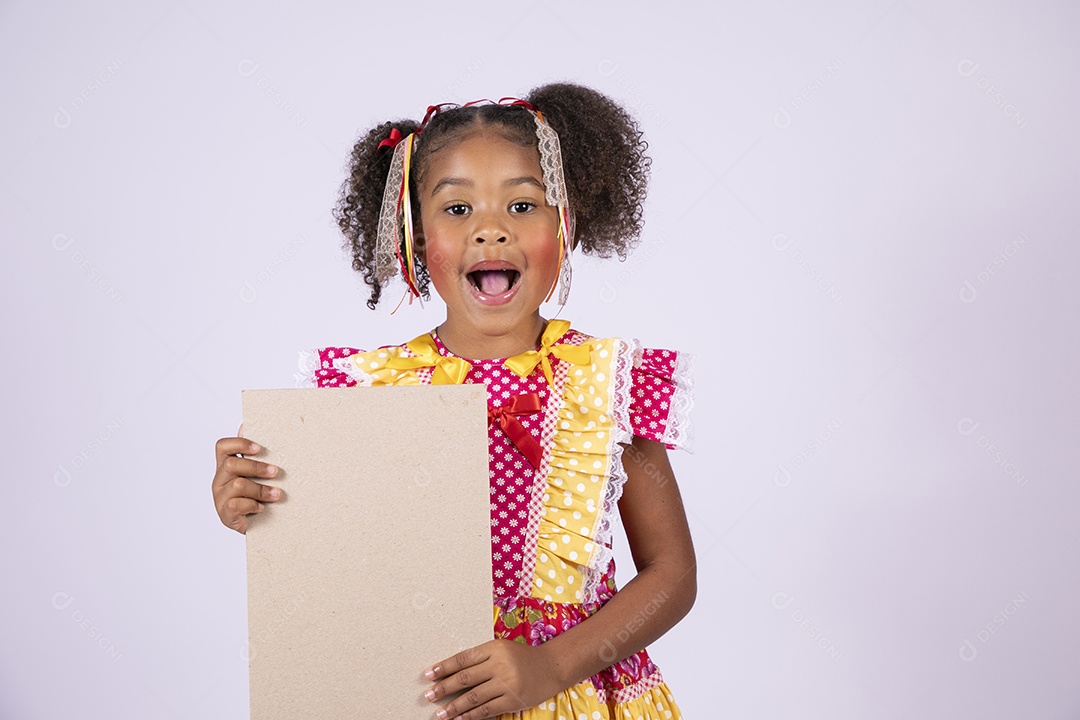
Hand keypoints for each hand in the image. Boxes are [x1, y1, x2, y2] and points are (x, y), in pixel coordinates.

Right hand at [212, 428, 282, 533]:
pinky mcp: (225, 514)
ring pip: (238, 484)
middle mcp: (219, 480)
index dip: (239, 443)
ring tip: (277, 494)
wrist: (261, 527)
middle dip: (257, 467)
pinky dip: (253, 505)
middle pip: (231, 464)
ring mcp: (220, 498)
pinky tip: (262, 508)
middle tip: (276, 472)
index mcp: (226, 466)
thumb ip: (254, 455)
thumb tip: (245, 424)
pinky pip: (236, 504)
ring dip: (261, 489)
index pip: (222, 446)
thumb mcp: (258, 474)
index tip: (259, 448)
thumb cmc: (259, 495)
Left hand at [423, 639, 561, 719]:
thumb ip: (480, 657)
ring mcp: (506, 683)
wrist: (551, 667)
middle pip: (464, 678)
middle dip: (444, 688)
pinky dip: (471, 715)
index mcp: (493, 648)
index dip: (443, 667)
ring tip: (440, 712)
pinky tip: (459, 718)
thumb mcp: (501, 649)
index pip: (463, 659)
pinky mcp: (512, 700)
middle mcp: (499, 664)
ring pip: (473, 697)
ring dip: (454, 706)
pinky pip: (486, 710)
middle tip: (429, 695)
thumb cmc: (522, 657)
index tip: (428, 675)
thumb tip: (452, 672)